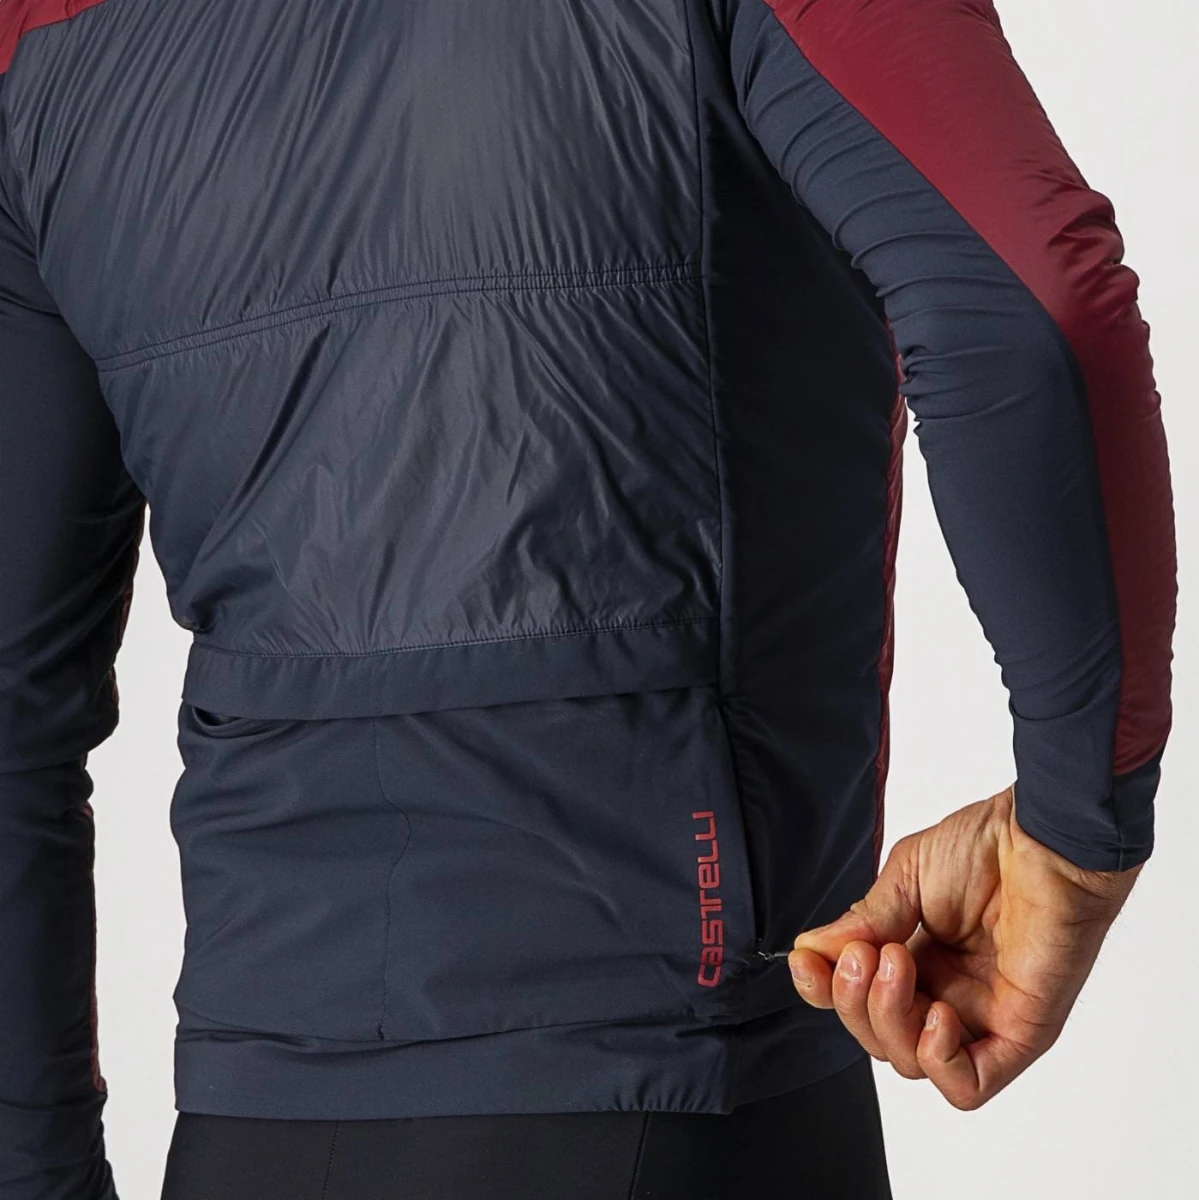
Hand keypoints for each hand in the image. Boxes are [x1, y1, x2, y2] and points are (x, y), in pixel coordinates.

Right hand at [787, 784, 1140, 1108]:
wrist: (1040, 839)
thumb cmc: (987, 845)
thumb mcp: (905, 877)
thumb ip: (864, 921)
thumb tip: (812, 951)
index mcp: (918, 957)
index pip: (859, 1000)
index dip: (827, 990)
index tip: (808, 961)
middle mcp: (947, 991)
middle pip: (879, 1038)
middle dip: (855, 1001)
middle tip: (864, 953)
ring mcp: (982, 1015)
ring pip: (913, 1064)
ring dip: (889, 1018)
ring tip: (899, 962)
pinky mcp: (1020, 1032)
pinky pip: (969, 1084)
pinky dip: (937, 1061)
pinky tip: (932, 1013)